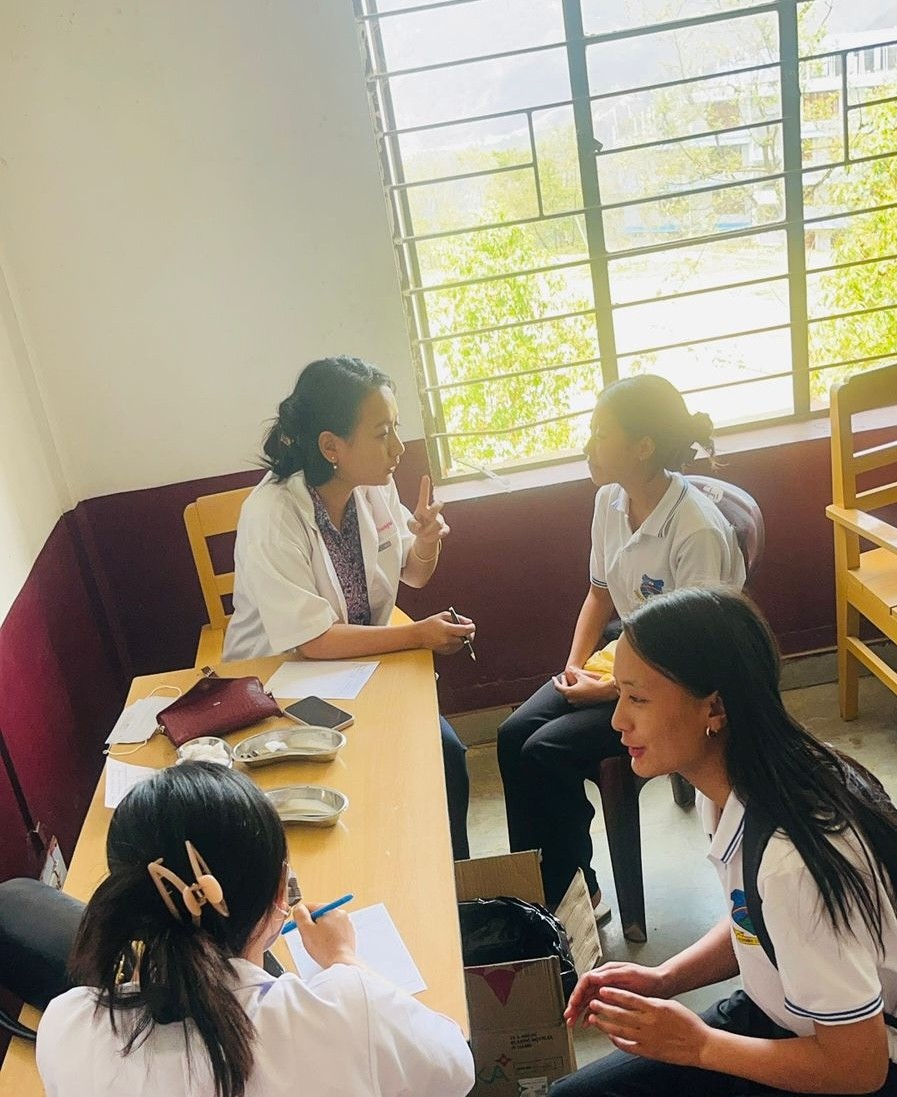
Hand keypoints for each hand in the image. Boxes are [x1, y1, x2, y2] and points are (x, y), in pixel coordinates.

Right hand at [292, 902, 356, 968]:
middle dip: (312, 926)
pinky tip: (327, 947)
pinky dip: (329, 938)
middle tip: (311, 938)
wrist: (340, 963)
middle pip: (319, 916)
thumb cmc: (324, 948)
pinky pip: (335, 933)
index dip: (302, 918)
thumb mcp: (305, 929)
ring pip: (327, 924)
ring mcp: (347, 924)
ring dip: (321, 932)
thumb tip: (299, 908)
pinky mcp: (349, 934)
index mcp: (330, 909)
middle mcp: (341, 913)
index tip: (301, 928)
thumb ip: (300, 915)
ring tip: (320, 944)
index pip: (310, 907)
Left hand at [406, 476, 448, 551]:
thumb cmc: (417, 526)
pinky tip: (436, 535)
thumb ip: (412, 524)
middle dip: (437, 506)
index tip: (425, 477)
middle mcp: (432, 512)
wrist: (425, 537)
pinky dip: (438, 534)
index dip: (425, 487)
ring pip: (437, 523)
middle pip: (437, 506)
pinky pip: (443, 531)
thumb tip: (419, 525)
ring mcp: (439, 520)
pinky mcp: (444, 529)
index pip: (424, 496)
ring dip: (428, 530)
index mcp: (422, 508)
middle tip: (437, 505)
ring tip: (423, 534)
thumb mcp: (410, 525)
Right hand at [415, 611, 475, 654]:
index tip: (472, 625)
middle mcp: (448, 640)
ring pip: (463, 644)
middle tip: (467, 629)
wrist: (418, 635)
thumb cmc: (430, 624)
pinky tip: (451, 638)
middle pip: (467, 639)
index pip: (465, 631)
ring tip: (456, 632)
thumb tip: (469, 622)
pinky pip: (458, 647)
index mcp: (447, 630)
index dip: (471, 628)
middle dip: (469, 633)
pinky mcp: (447, 652)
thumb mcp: (444, 616)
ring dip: (463, 638)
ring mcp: (447, 647)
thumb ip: (458, 618)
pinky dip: (458, 642)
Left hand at [552, 667, 617, 705]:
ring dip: (567, 688)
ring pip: (568, 695)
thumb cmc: (592, 683)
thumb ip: (574, 672)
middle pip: (563, 691)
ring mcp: (576, 703)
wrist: (603, 692)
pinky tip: (576, 689)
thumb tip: (570, 668)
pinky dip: (572, 693)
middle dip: (562, 683)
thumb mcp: (581, 676)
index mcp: (569, 692)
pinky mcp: (581, 705)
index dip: (555, 681)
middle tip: (563, 678)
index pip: (558, 687)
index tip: (553, 678)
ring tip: (569, 682)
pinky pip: (574, 699)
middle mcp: (571, 699)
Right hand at [565, 962, 669, 1027]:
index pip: (586, 980)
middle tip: (568, 1016)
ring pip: (588, 1000)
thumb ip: (611, 975)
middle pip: (584, 992)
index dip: (577, 992)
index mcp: (607, 972)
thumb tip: (595, 977)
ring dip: (579, 1011)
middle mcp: (605, 981)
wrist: (661, 985)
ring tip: (573, 1022)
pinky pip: (596, 1007)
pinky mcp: (613, 1000)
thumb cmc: (647, 977)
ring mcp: (608, 991)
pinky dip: (590, 1014)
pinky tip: (587, 1022)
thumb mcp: (629, 973)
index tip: (573, 1003)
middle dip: (574, 1004)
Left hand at [585, 987, 710, 1066]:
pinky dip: (616, 1040)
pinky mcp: (648, 1051)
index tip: (602, 990)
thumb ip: (651, 1003)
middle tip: (593, 1003)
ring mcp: (646, 1038)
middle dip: (603, 1008)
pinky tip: (610, 1036)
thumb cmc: (688, 1023)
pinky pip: (627, 1046)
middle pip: (620, 1013)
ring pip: (619, 1029)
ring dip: (604, 1024)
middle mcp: (648, 1023)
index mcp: (654, 1008)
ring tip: (594, 1019)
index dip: (613, 994)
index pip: (628, 998)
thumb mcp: (669, 1005)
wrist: (700, 1044)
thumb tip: (636, 999)